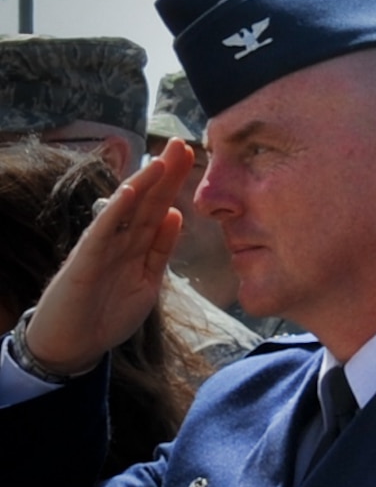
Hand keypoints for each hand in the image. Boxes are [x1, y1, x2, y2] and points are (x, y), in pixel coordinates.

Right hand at [23, 141, 190, 375]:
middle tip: (182, 144)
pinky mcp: (85, 262)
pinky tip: (127, 193)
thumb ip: (160, 250)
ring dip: (143, 185)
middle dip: (164, 174)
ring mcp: (102, 248)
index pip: (158, 207)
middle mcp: (119, 240)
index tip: (190, 156)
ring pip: (125, 211)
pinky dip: (115, 213)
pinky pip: (102, 233)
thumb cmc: (108, 312)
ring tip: (161, 161)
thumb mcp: (147, 281)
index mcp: (136, 245)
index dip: (173, 183)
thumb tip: (175, 215)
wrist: (75, 343)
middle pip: (145, 201)